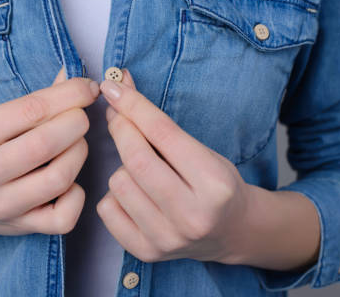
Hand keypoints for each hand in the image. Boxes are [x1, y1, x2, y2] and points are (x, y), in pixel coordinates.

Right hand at [0, 66, 98, 238]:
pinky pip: (65, 216)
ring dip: (79, 153)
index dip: (70, 94)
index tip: (89, 88)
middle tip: (81, 118)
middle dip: (77, 123)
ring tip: (76, 144)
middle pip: (46, 143)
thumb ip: (34, 100)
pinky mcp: (19, 229)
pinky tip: (70, 182)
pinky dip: (77, 195)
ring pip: (59, 178)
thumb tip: (75, 76)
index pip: (31, 108)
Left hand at [96, 68, 252, 263]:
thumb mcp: (201, 149)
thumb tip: (121, 86)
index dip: (133, 105)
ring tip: (141, 170)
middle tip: (116, 114)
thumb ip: (161, 122)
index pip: (163, 133)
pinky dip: (114, 194)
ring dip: (122, 167)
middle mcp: (193, 215)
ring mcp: (168, 239)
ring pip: (118, 182)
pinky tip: (134, 193)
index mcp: (214, 183)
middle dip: (120, 127)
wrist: (232, 231)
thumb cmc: (216, 184)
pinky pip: (107, 209)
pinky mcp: (147, 252)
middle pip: (136, 159)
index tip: (113, 85)